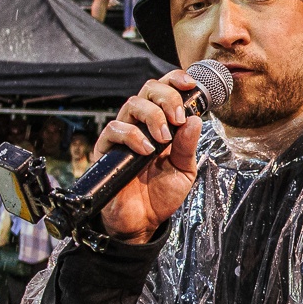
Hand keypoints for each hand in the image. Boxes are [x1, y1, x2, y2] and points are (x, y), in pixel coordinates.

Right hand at [95, 71, 204, 243]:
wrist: (143, 222)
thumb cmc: (161, 195)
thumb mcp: (184, 171)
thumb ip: (188, 146)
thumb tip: (195, 120)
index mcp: (162, 125)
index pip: (165, 91)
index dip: (175, 81)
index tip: (190, 85)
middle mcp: (142, 125)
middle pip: (148, 90)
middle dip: (166, 96)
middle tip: (177, 118)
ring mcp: (124, 136)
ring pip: (131, 104)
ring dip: (152, 116)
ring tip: (163, 139)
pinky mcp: (107, 150)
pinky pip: (114, 130)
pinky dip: (132, 135)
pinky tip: (146, 150)